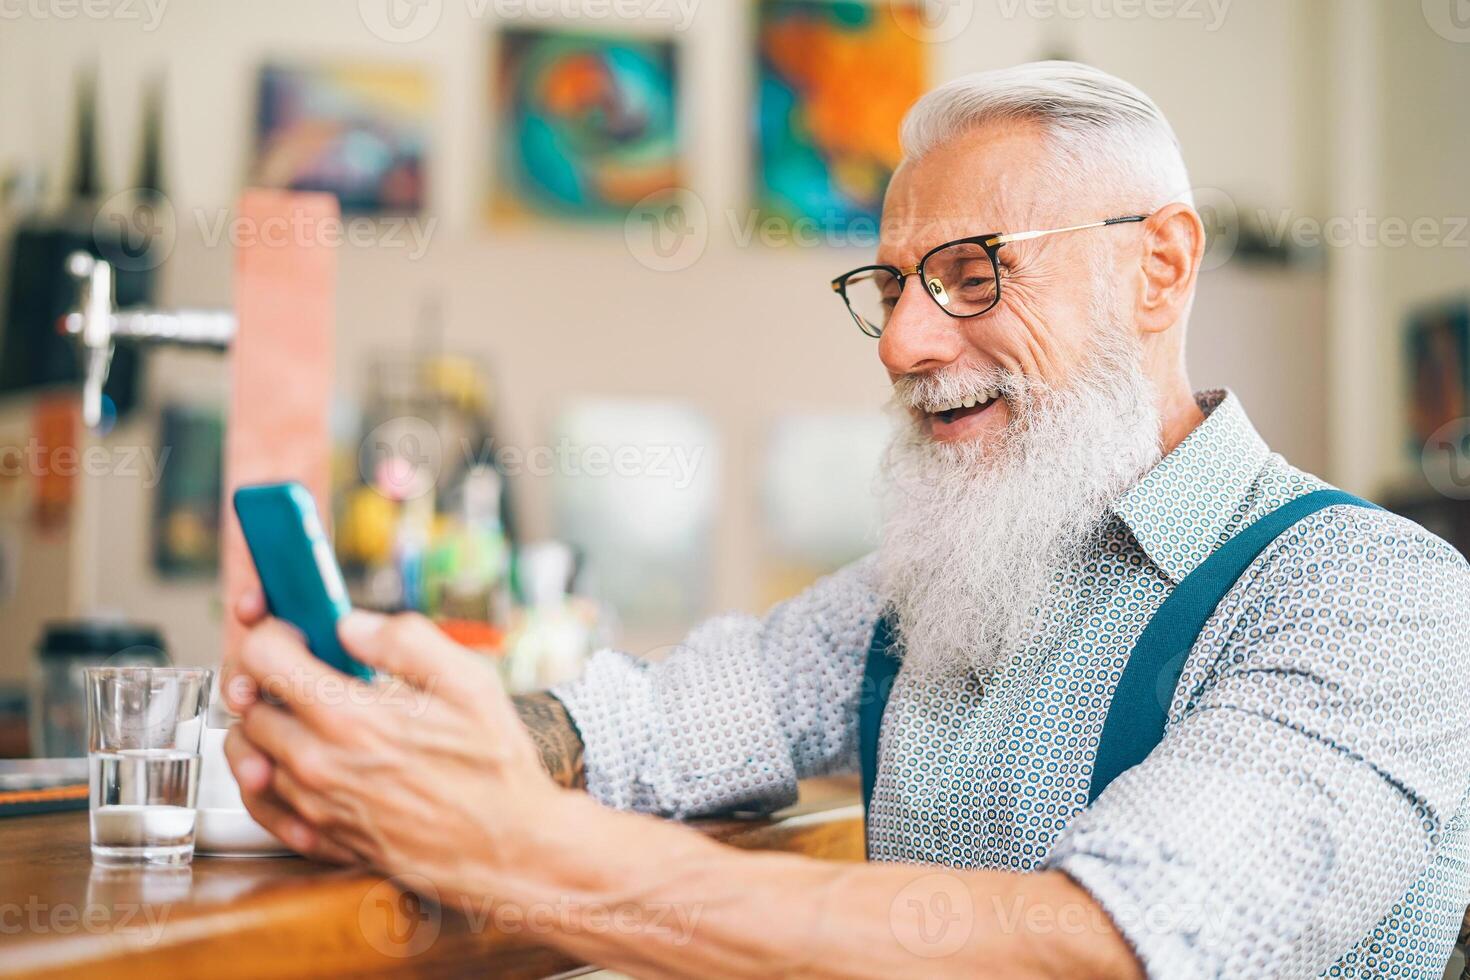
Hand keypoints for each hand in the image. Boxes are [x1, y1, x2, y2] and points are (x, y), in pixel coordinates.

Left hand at [225, 608, 566, 896]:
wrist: (507, 848)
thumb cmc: (493, 768)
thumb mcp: (470, 682)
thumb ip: (406, 640)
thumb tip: (351, 625)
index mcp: (351, 718)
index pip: (264, 659)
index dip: (276, 633)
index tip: (298, 633)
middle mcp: (319, 765)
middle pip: (248, 704)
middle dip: (270, 676)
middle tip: (304, 668)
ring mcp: (313, 808)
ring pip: (247, 753)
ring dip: (264, 725)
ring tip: (300, 713)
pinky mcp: (317, 840)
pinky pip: (258, 803)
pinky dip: (263, 776)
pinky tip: (295, 761)